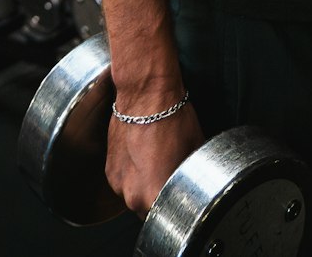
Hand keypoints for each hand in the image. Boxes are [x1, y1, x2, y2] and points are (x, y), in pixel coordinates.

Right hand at [105, 102, 204, 217]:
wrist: (146, 94)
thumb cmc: (172, 118)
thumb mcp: (196, 149)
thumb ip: (194, 174)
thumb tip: (201, 179)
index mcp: (155, 197)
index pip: (167, 218)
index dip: (176, 208)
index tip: (181, 199)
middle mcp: (133, 196)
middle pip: (149, 210)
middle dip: (159, 199)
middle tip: (171, 178)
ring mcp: (118, 183)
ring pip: (135, 196)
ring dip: (144, 187)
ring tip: (156, 163)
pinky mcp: (110, 170)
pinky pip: (123, 181)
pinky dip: (132, 173)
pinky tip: (143, 155)